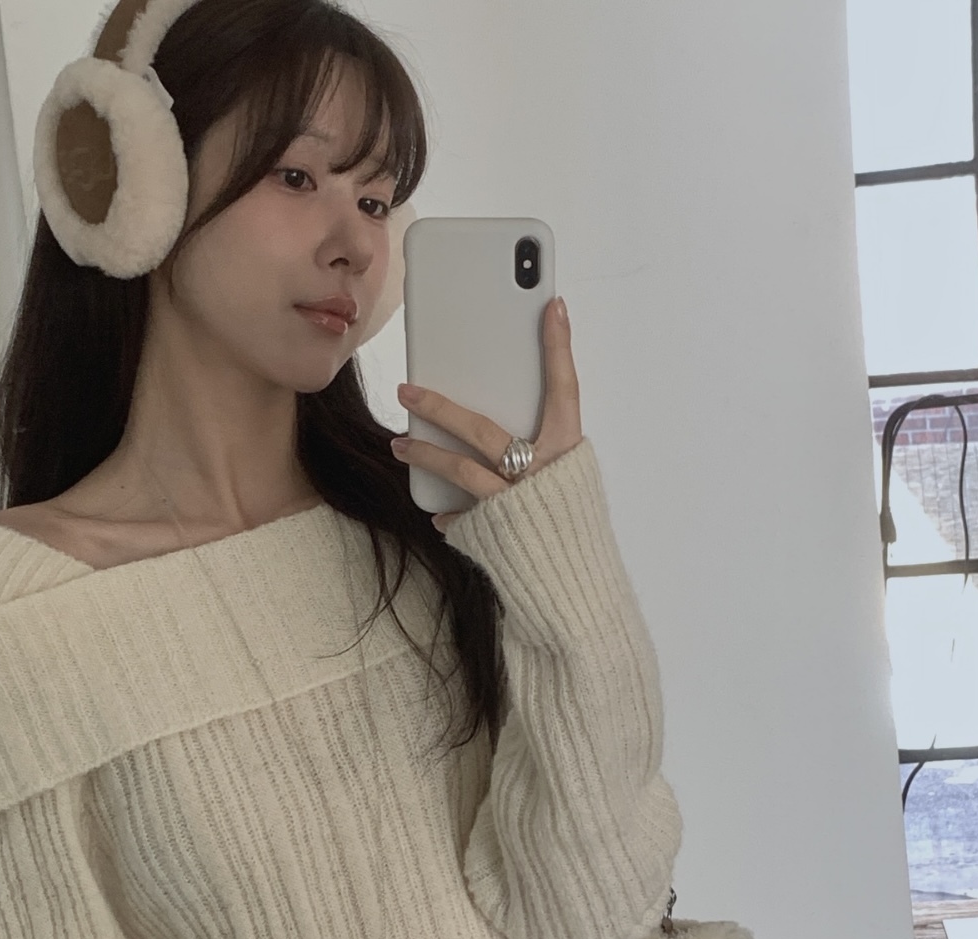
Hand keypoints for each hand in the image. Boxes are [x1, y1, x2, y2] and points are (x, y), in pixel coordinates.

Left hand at [391, 295, 582, 533]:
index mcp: (568, 455)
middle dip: (441, 407)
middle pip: (483, 429)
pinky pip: (462, 518)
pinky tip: (438, 511)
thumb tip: (504, 419)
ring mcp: (513, 506)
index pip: (564, 390)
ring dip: (425, 455)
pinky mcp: (494, 535)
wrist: (577, 593)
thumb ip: (543, 448)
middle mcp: (541, 476)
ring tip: (401, 445)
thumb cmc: (571, 530)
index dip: (558, 348)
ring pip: (459, 470)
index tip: (550, 306)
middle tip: (407, 390)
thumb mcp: (568, 480)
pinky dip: (450, 513)